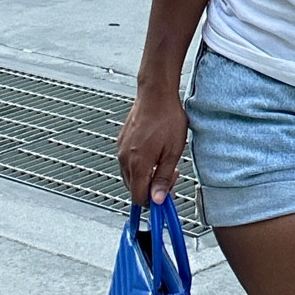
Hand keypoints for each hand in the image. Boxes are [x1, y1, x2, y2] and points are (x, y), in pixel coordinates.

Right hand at [118, 83, 188, 205]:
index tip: (165, 197)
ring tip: (163, 163)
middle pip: (133, 188)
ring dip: (145, 177)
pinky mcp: (121, 142)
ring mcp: (121, 150)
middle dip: (151, 189)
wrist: (156, 93)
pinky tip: (154, 154)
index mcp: (138, 163)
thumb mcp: (173, 151)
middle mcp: (125, 158)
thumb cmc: (167, 117)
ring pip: (130, 176)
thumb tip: (159, 199)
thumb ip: (164, 177)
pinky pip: (128, 163)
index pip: (139, 197)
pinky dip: (140, 166)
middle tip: (169, 176)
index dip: (153, 201)